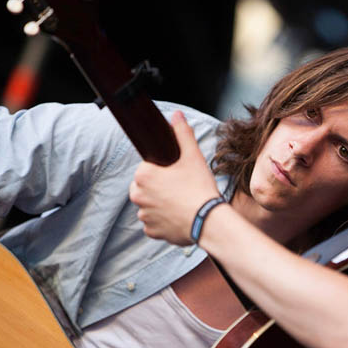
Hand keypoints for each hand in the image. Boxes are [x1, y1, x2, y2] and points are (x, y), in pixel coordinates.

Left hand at [130, 110, 221, 244]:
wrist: (209, 221)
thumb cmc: (200, 188)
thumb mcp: (193, 157)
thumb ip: (182, 134)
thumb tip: (176, 115)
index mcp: (143, 176)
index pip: (146, 168)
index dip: (162, 170)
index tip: (176, 174)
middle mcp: (138, 196)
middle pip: (145, 187)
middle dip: (158, 187)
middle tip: (180, 188)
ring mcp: (144, 216)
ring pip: (149, 205)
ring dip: (160, 205)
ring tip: (181, 203)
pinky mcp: (152, 231)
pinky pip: (154, 223)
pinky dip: (163, 221)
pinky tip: (178, 217)